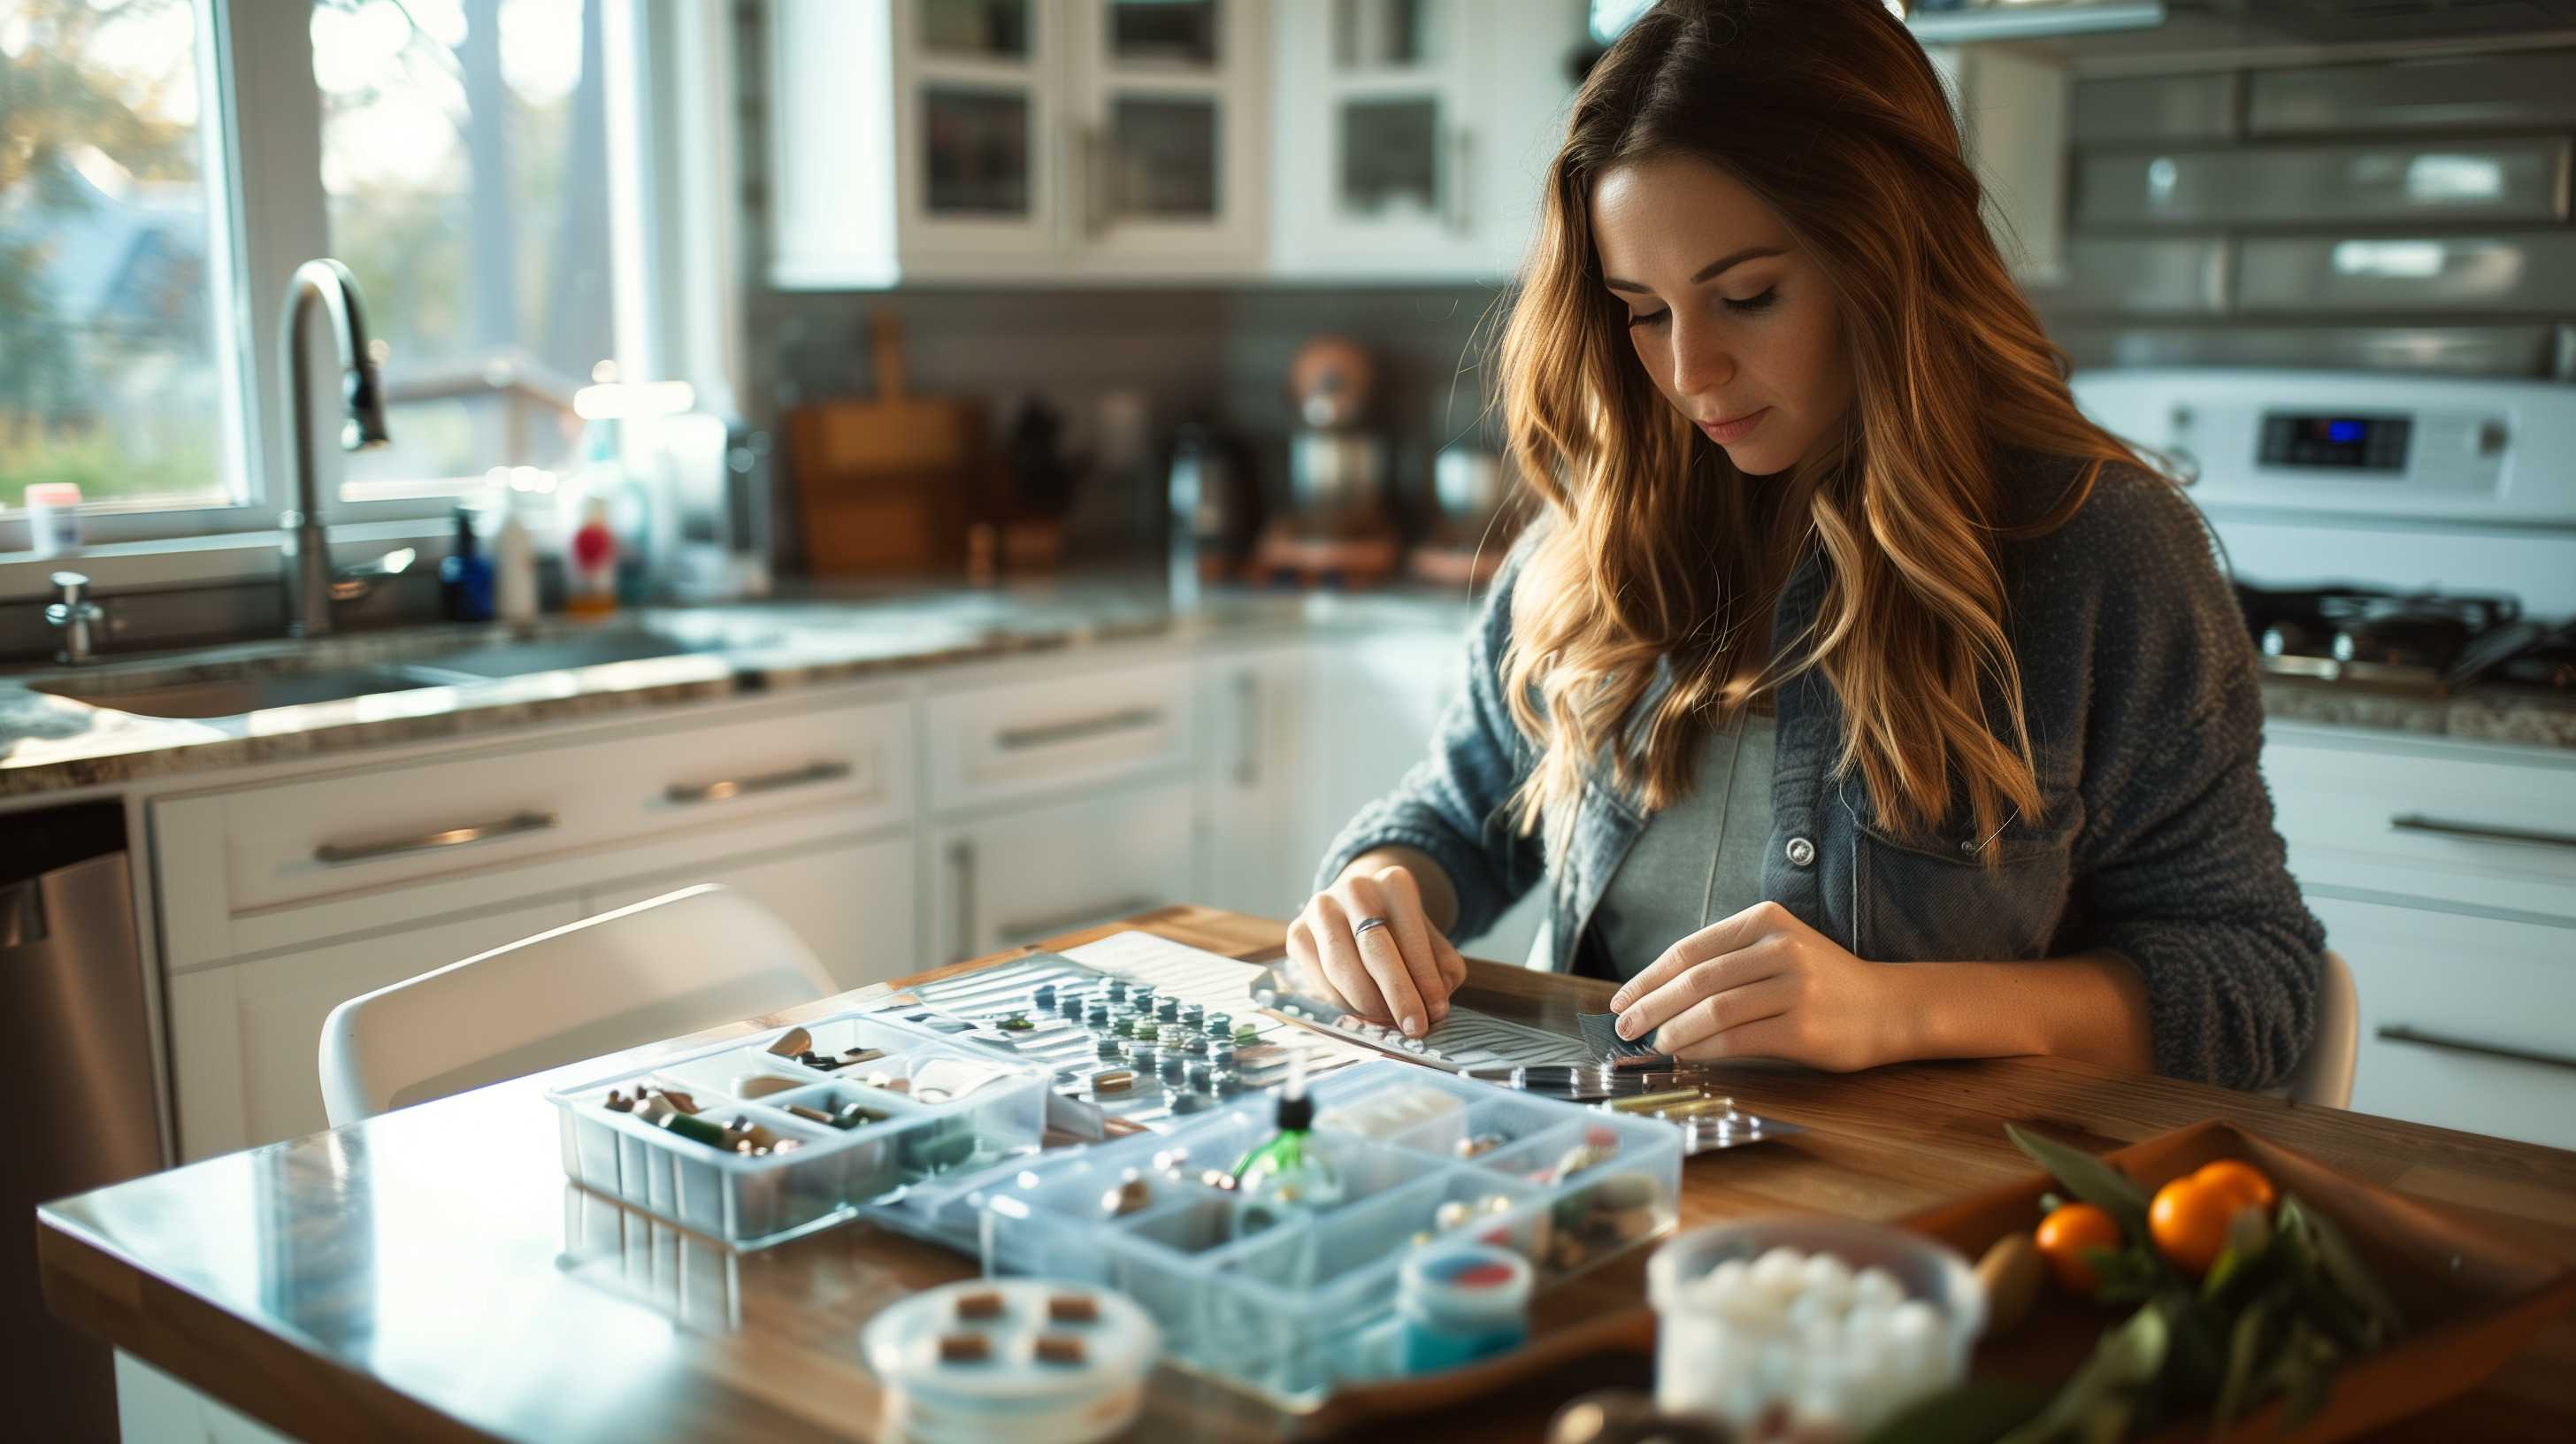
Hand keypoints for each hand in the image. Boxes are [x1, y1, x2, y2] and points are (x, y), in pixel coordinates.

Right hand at [1286, 862, 1467, 1036]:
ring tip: (1389, 1022)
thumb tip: (1435, 1001)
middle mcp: (1355, 889)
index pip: (1411, 936)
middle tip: (1413, 1027)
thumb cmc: (1400, 931)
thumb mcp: (1429, 939)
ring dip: (1368, 1004)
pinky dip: (1342, 1004)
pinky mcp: (1298, 933)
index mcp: (1394, 884)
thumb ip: (1440, 966)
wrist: (1357, 909)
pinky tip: (1361, 1014)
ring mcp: (1321, 909)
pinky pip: (1319, 979)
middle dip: (1397, 994)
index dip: (1424, 978)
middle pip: (1374, 950)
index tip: (1437, 1012)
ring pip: (1341, 967)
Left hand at [1608, 901, 1902, 1071]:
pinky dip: (1703, 1048)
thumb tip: (1658, 995)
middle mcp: (1779, 947)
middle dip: (1650, 1005)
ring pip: (1713, 1009)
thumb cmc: (1822, 983)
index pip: (1690, 950)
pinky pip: (1738, 1038)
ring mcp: (1794, 986)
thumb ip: (1727, 963)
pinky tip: (1685, 1055)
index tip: (1621, 999)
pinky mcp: (1803, 1027)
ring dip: (1673, 1030)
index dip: (1648, 977)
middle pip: (1696, 979)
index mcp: (1765, 920)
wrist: (1889, 1007)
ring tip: (1653, 1043)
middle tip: (1623, 1027)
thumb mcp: (1777, 951)